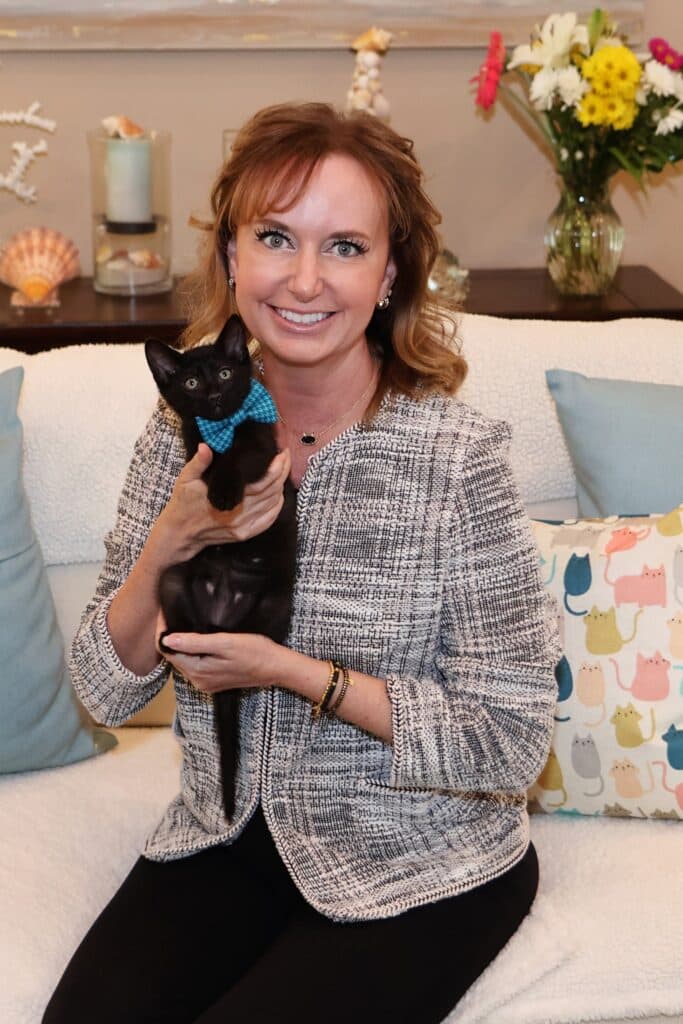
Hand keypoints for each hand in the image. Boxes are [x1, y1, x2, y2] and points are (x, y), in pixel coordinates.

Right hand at [153, 443, 290, 563]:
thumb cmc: (183, 504)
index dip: (277, 466)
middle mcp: (240, 514)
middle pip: (273, 491)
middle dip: (283, 472)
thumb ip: (199, 462)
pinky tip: (279, 495)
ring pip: (273, 505)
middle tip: (286, 456)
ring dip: (281, 487)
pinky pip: (268, 521)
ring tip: (283, 471)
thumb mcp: (186, 479)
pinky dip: (277, 507)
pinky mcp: (244, 535)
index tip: (281, 452)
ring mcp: (244, 526)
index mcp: (229, 498)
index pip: (264, 481)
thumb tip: (207, 445)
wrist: (179, 534)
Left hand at [155, 611, 281, 693]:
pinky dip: (193, 652)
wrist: (276, 667)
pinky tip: (200, 639)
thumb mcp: (224, 643)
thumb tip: (167, 639)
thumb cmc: (254, 651)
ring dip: (182, 644)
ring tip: (185, 623)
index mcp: (197, 671)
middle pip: (174, 656)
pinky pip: (195, 665)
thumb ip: (195, 642)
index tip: (165, 613)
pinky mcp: (214, 681)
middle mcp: (198, 681)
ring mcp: (206, 683)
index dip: (163, 631)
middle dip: (171, 636)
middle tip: (173, 614)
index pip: (168, 650)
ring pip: (184, 660)